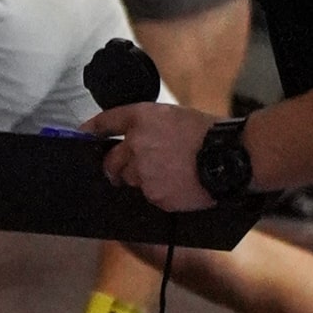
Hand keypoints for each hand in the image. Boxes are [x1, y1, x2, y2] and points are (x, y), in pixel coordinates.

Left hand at [87, 101, 213, 210]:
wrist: (230, 156)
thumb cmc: (211, 134)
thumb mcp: (175, 116)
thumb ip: (149, 126)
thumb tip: (133, 141)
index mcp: (142, 118)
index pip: (106, 122)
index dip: (90, 129)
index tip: (82, 135)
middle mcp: (136, 143)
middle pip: (110, 161)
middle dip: (115, 167)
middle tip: (128, 169)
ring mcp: (143, 171)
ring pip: (129, 180)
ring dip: (142, 179)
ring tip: (169, 173)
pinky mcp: (155, 194)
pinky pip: (149, 196)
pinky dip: (160, 193)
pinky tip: (178, 184)